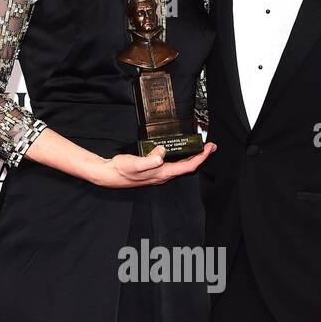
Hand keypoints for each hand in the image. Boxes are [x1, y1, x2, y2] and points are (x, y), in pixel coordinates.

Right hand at [91, 142, 216, 188]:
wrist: (110, 174)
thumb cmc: (122, 169)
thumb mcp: (136, 163)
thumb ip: (150, 160)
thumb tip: (162, 152)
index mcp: (163, 173)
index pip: (189, 166)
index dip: (201, 157)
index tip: (209, 147)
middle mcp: (164, 175)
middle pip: (188, 167)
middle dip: (201, 156)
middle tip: (210, 146)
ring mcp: (160, 173)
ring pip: (182, 166)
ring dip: (192, 157)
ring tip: (200, 148)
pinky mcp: (155, 169)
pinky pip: (173, 164)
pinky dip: (181, 156)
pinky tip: (180, 151)